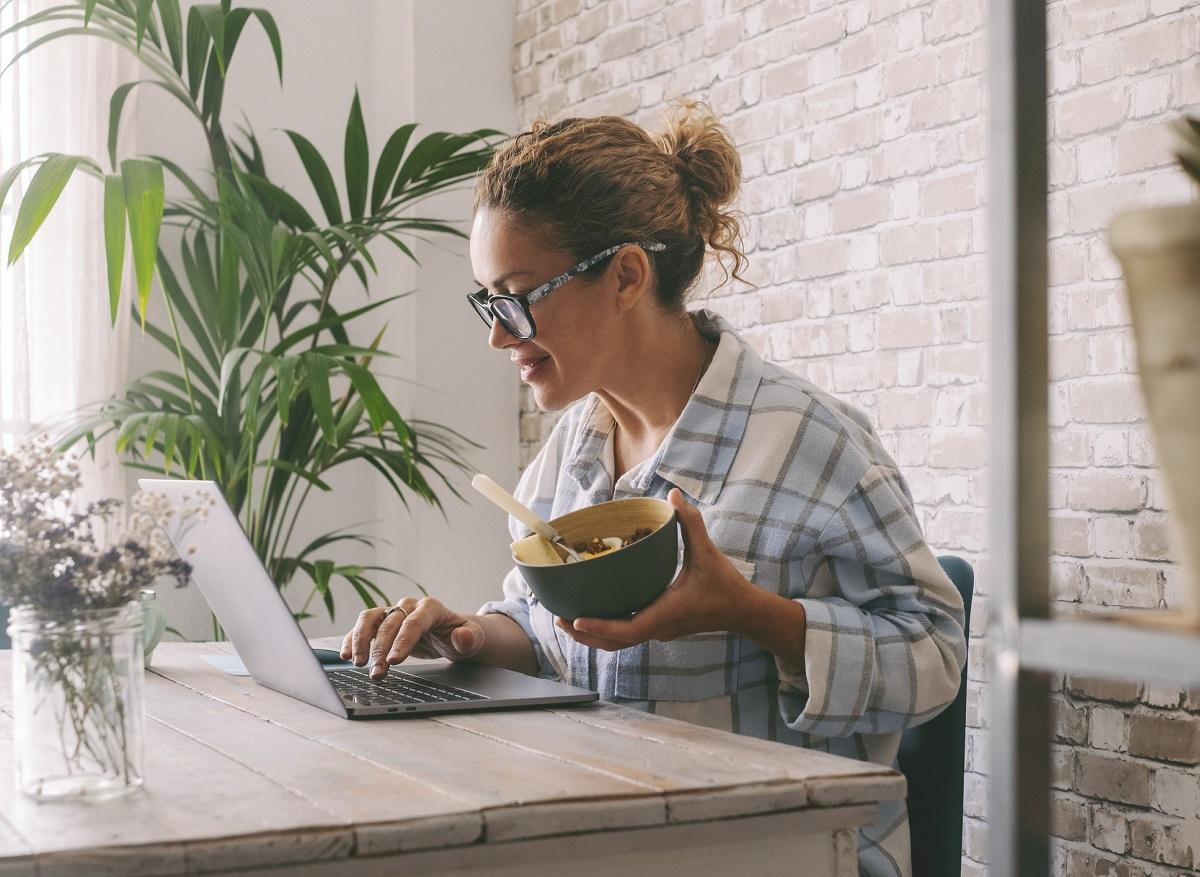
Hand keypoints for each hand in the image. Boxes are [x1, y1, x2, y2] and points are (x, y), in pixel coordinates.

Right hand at [340, 596, 484, 679]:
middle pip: (390, 624)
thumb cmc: (461, 636)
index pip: (414, 623)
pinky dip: (352, 639)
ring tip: (357, 663)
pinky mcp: (382, 622)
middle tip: (377, 673)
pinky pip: (363, 626)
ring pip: (370, 619)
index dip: (402, 641)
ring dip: (361, 641)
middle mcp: (409, 606)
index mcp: (431, 608)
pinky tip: (345, 655)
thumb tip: (461, 636)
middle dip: (381, 649)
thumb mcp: (474, 639)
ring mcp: (393, 612)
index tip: (393, 661)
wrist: (451, 634)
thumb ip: (469, 638)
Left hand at [554, 488, 755, 650]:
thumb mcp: (708, 552)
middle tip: (560, 619)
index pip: (629, 629)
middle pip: (615, 643)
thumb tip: (673, 495)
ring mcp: (659, 632)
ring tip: (568, 621)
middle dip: (586, 635)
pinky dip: (608, 631)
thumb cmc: (725, 585)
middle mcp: (660, 628)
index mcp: (667, 613)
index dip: (602, 627)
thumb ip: (690, 522)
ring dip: (593, 636)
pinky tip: (593, 616)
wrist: (742, 611)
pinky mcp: (660, 629)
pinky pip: (628, 636)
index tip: (578, 620)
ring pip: (620, 644)